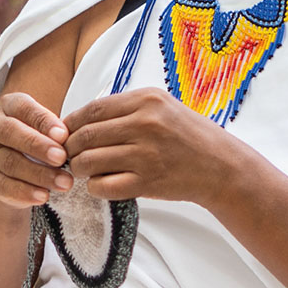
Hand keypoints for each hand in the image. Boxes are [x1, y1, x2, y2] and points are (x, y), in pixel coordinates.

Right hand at [0, 92, 74, 207]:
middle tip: (62, 158)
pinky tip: (44, 196)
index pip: (25, 108)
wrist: (21, 170)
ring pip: (10, 162)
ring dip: (39, 174)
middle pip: (11, 132)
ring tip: (64, 182)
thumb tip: (65, 138)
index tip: (64, 135)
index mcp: (11, 105)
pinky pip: (4, 186)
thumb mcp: (51, 129)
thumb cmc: (44, 139)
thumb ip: (57, 130)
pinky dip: (25, 192)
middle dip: (38, 146)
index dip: (43, 121)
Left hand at [62, 87, 231, 203]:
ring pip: (89, 161)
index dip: (71, 122)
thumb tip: (82, 117)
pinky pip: (103, 186)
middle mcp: (146, 124)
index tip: (65, 133)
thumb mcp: (162, 106)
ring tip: (84, 170)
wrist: (222, 167)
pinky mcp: (148, 183)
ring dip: (79, 168)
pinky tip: (101, 184)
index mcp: (147, 100)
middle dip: (70, 148)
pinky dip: (95, 187)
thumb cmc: (188, 136)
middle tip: (69, 155)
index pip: (92, 109)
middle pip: (86, 135)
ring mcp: (146, 154)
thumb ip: (126, 108)